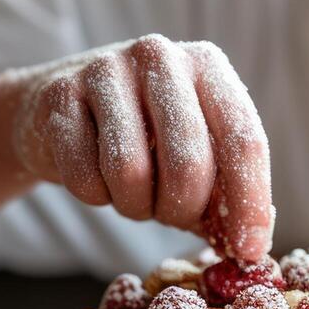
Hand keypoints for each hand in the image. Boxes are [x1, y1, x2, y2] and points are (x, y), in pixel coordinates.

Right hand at [11, 34, 272, 260]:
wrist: (58, 113)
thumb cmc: (143, 140)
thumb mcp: (196, 158)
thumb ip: (226, 198)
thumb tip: (251, 248)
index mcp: (208, 66)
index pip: (244, 140)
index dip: (249, 203)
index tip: (248, 251)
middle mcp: (160, 57)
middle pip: (188, 163)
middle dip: (181, 210)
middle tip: (171, 216)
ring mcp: (106, 69)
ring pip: (130, 172)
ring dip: (135, 206)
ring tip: (133, 195)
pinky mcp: (60, 93)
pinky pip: (84, 176)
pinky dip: (95, 197)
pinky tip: (97, 179)